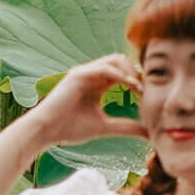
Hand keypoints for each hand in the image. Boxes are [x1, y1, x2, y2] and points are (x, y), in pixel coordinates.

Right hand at [32, 53, 146, 147]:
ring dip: (131, 72)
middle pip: (121, 61)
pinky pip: (104, 68)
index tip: (149, 95)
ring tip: (140, 89)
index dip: (138, 80)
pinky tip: (130, 87)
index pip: (123, 73)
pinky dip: (120, 75)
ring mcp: (84, 73)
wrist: (46, 131)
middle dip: (137, 72)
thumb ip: (126, 127)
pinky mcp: (78, 75)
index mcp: (97, 84)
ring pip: (115, 60)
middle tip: (147, 89)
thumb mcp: (104, 127)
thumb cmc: (69, 129)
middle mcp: (92, 75)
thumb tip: (148, 133)